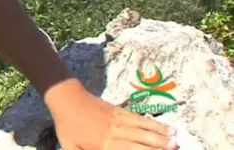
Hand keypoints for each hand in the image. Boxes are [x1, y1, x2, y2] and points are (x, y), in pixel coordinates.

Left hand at [49, 80, 177, 148]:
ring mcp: (117, 120)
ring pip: (142, 127)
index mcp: (102, 143)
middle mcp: (113, 132)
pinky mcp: (119, 111)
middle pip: (138, 139)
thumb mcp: (70, 147)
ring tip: (176, 140)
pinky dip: (153, 123)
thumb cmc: (68, 127)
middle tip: (175, 148)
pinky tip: (165, 127)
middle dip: (157, 145)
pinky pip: (138, 118)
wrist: (66, 98)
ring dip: (160, 134)